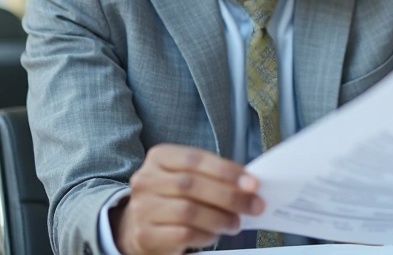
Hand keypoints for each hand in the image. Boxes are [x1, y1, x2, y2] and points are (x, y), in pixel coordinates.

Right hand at [111, 144, 263, 254]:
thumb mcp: (188, 177)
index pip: (195, 159)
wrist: (139, 225)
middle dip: (230, 196)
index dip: (226, 171)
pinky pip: (184, 234)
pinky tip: (214, 234)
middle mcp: (146, 180)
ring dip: (220, 218)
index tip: (252, 183)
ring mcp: (143, 208)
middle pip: (192, 185)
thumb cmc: (173, 197)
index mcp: (159, 157)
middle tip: (253, 205)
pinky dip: (206, 235)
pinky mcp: (146, 234)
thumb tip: (248, 185)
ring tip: (235, 223)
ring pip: (189, 211)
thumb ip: (213, 176)